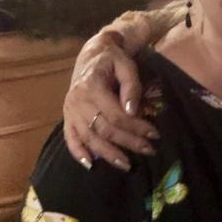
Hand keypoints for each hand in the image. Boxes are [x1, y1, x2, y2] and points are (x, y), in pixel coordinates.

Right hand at [62, 32, 154, 171]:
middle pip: (104, 129)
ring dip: (107, 154)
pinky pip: (70, 138)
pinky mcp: (67, 117)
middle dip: (128, 142)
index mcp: (91, 86)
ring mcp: (70, 111)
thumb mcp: (126, 65)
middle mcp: (77, 101)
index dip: (136, 127)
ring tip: (126, 165)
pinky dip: (78, 153)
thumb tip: (132, 111)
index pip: (116, 115)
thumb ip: (131, 86)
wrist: (92, 55)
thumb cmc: (112, 60)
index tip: (154, 134)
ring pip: (89, 138)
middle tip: (149, 150)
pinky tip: (90, 165)